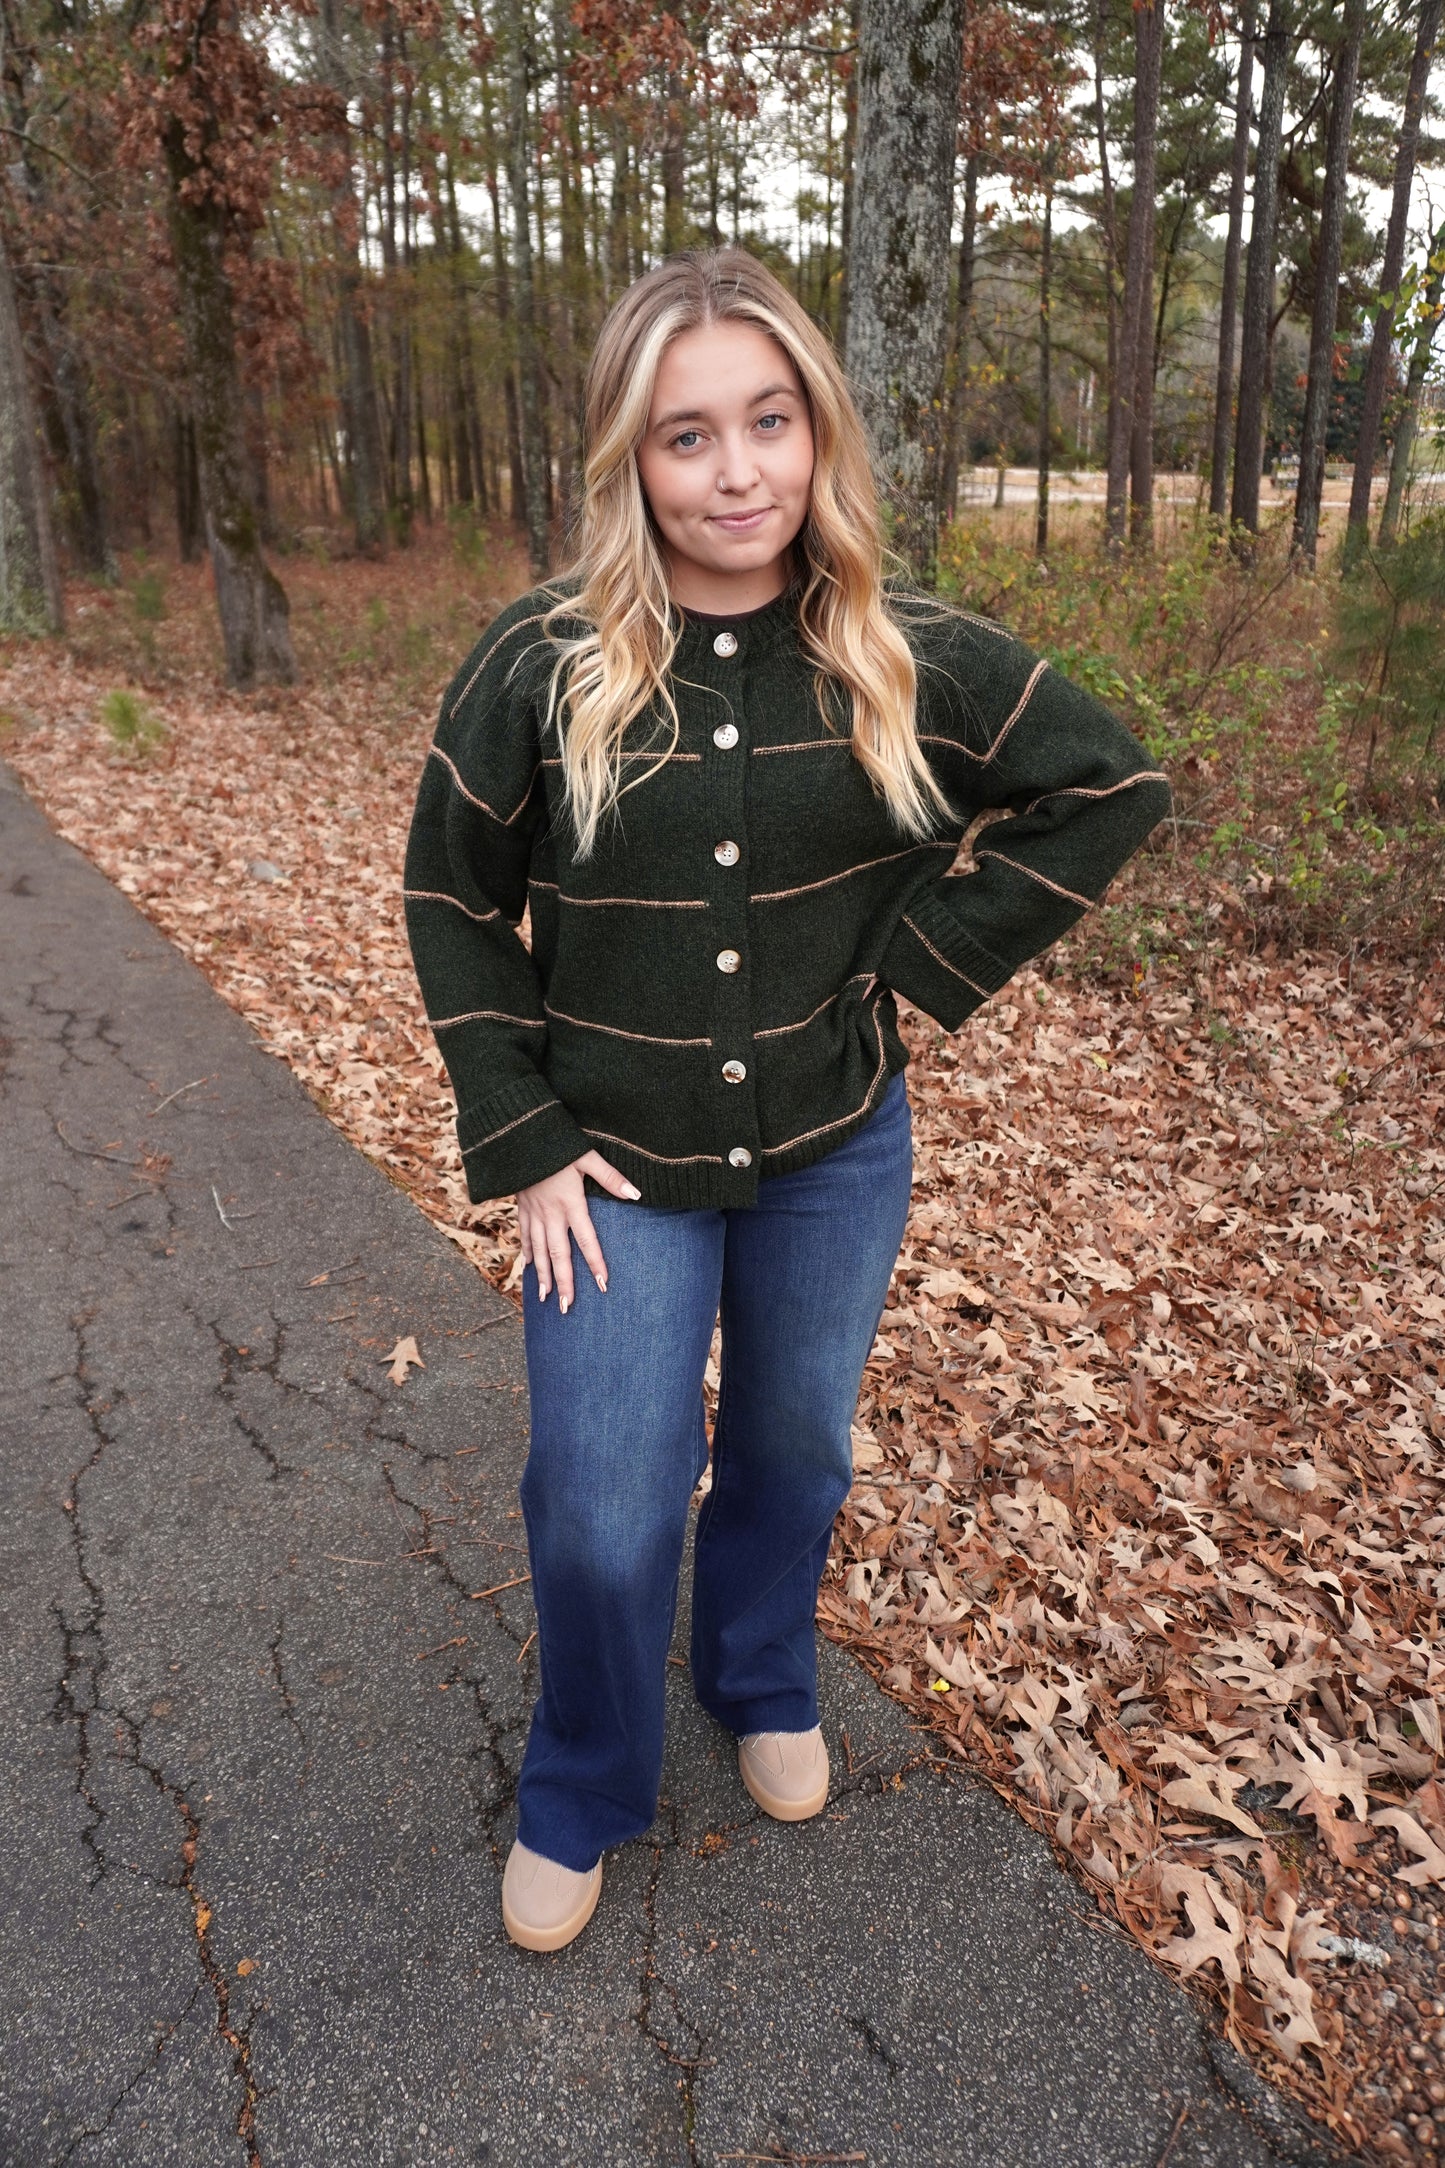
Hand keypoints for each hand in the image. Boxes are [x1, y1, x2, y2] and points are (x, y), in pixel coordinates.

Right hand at [516, 1150, 640, 1312]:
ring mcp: (534, 1212)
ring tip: (545, 1299)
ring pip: (538, 1250)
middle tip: (567, 1308)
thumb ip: (611, 1177)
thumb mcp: (587, 1157)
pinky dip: (527, 1254)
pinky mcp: (522, 1207)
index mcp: (570, 1203)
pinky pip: (524, 1236)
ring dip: (543, 1276)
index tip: (603, 1285)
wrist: (518, 1135)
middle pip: (559, 1254)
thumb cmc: (557, 1145)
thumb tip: (636, 1194)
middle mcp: (551, 1213)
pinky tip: (530, 1268)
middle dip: (564, 1282)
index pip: (586, 1240)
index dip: (595, 1263)